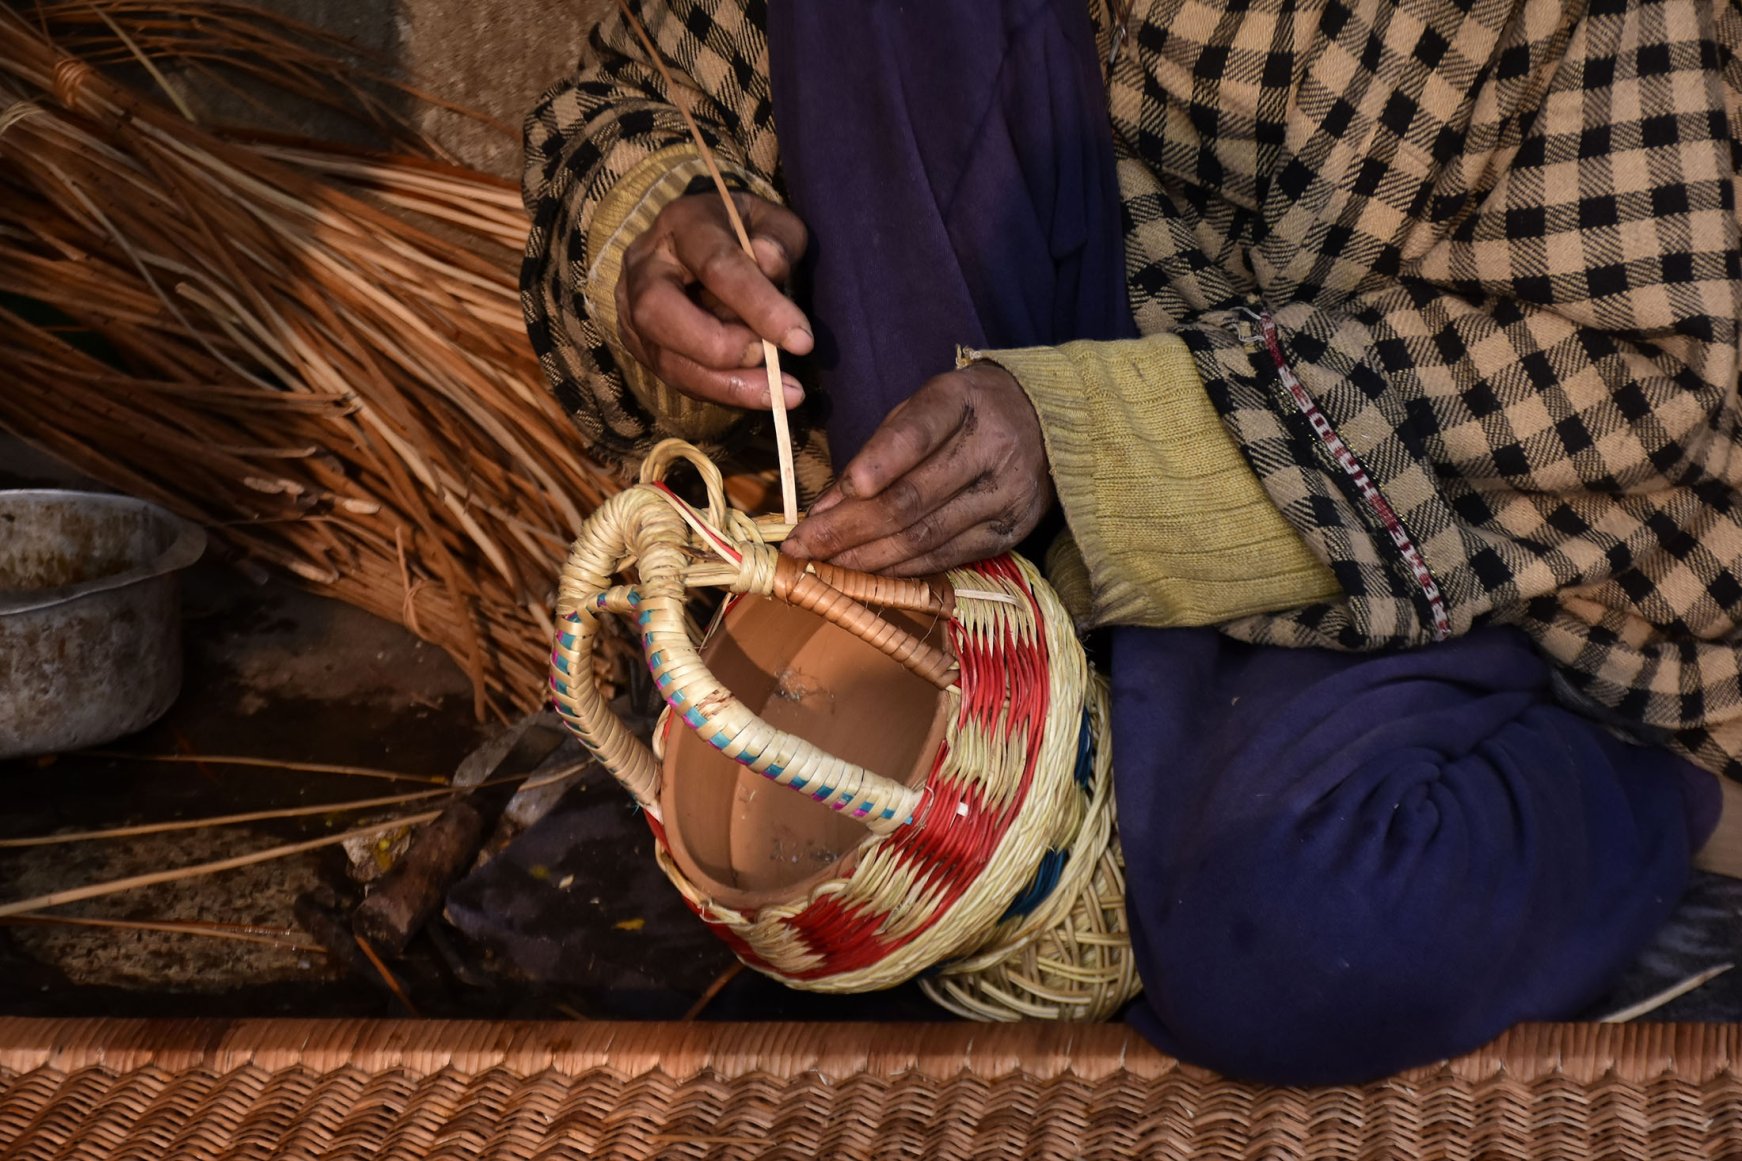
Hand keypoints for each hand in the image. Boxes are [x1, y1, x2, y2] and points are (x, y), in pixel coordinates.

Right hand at [617, 192, 812, 407]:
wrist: (703, 242)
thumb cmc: (745, 232)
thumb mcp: (772, 221)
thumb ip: (779, 238)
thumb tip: (768, 263)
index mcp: (683, 223)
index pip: (715, 265)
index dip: (758, 305)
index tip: (801, 339)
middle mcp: (645, 265)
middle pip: (659, 311)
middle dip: (717, 346)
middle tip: (767, 358)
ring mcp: (631, 307)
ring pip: (664, 357)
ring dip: (723, 384)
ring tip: (777, 393)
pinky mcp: (638, 343)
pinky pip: (674, 377)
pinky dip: (718, 391)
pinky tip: (756, 393)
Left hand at [782, 362, 1054, 575]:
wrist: (1048, 423)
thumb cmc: (968, 413)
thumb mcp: (926, 406)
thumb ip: (878, 449)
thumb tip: (829, 505)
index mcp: (964, 401)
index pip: (919, 432)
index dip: (881, 462)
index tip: (846, 489)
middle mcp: (992, 448)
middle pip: (912, 499)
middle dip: (849, 528)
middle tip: (802, 545)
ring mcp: (1006, 495)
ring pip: (926, 536)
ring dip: (868, 556)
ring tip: (826, 563)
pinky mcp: (1012, 531)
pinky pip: (948, 557)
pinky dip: (903, 568)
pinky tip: (869, 571)